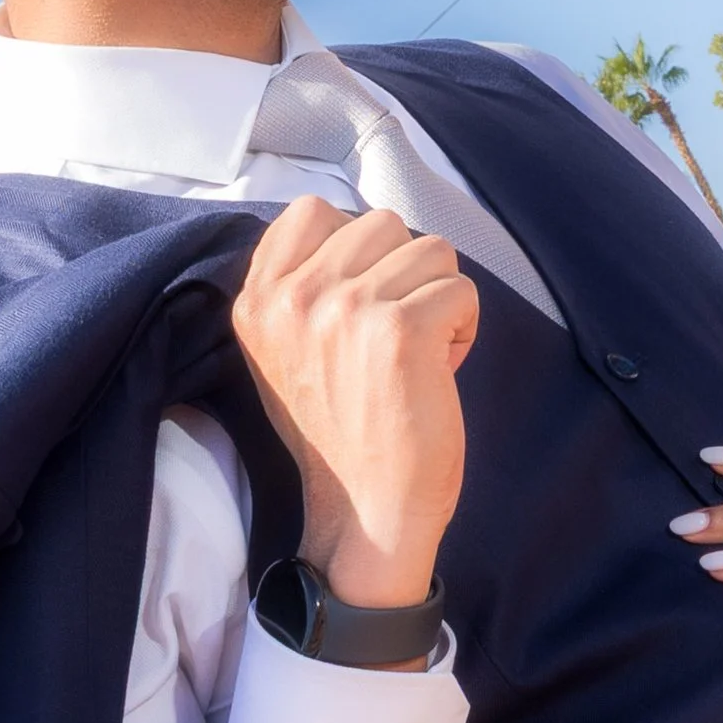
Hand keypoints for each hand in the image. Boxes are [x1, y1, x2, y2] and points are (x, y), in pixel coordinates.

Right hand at [233, 198, 477, 604]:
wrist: (367, 510)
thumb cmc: (341, 429)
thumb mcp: (285, 350)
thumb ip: (300, 285)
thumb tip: (354, 229)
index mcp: (257, 301)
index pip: (311, 211)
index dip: (357, 248)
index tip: (363, 299)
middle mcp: (293, 299)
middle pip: (381, 223)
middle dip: (404, 274)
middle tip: (394, 337)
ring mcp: (345, 309)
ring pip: (429, 250)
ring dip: (438, 298)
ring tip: (417, 353)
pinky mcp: (400, 330)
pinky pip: (461, 289)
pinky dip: (465, 327)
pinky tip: (441, 368)